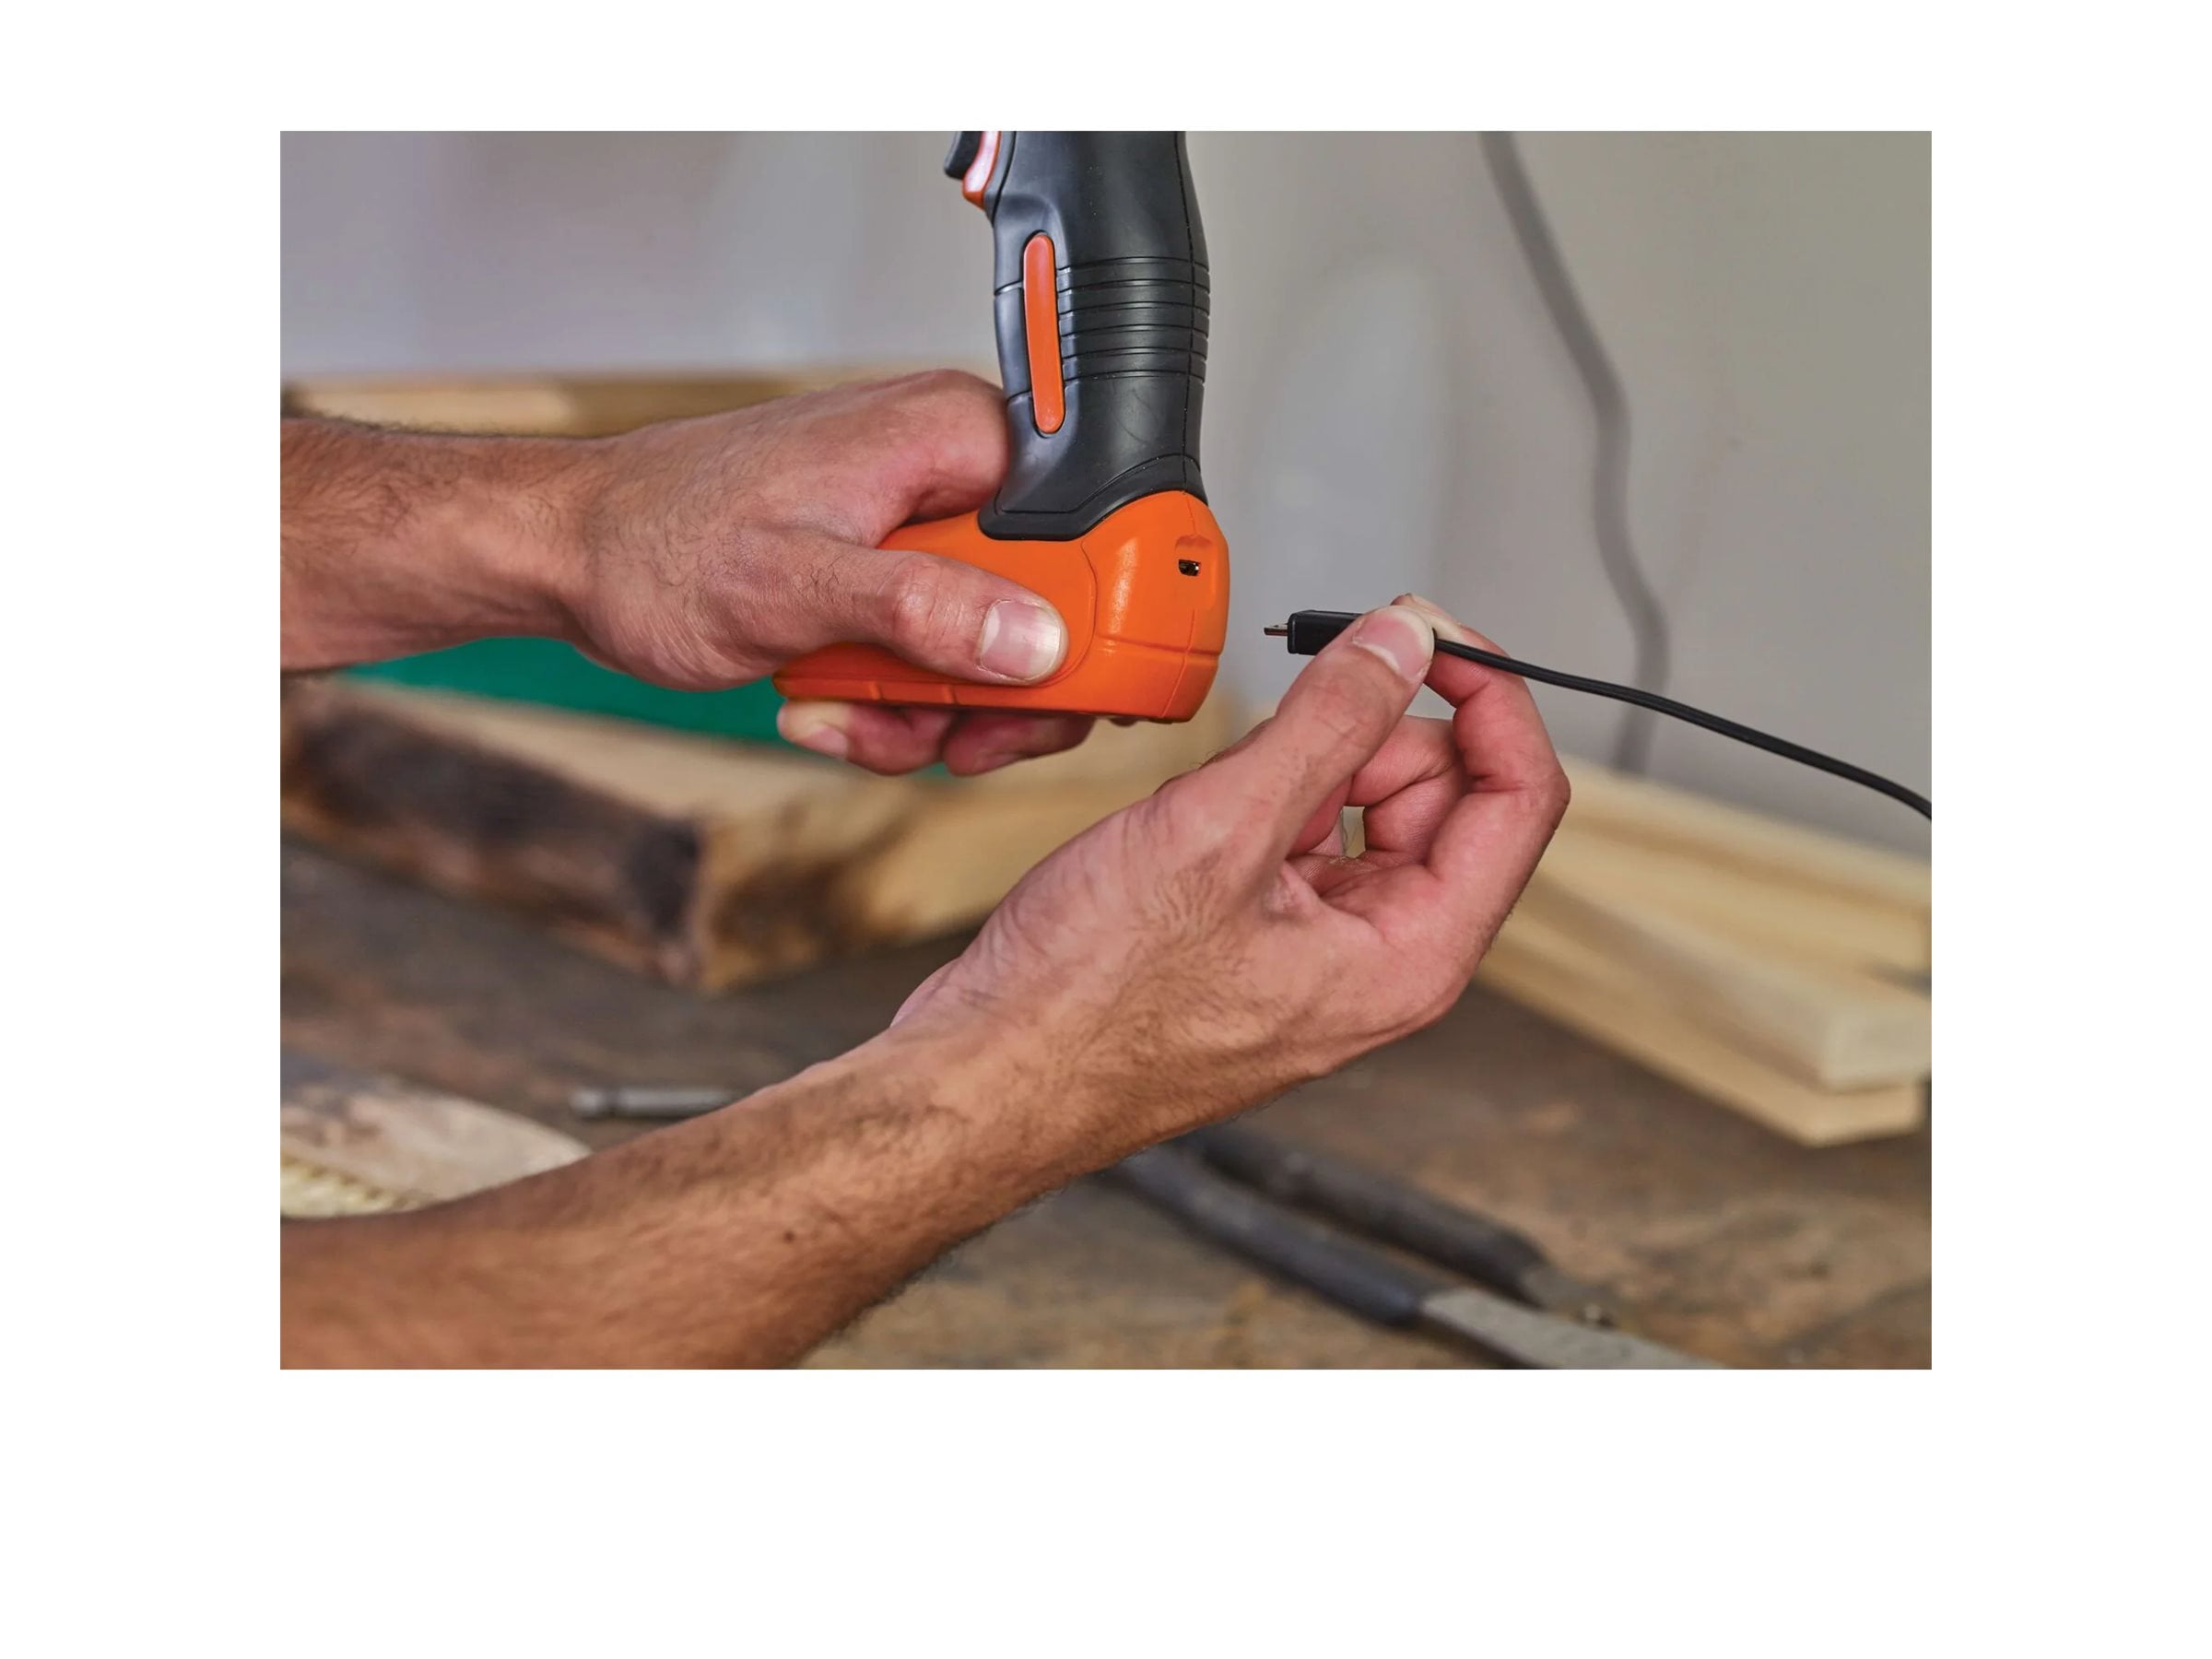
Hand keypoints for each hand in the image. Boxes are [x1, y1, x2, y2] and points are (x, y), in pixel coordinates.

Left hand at [567, 371, 1092, 775]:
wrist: (573, 558)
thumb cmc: (655, 545)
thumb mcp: (793, 584)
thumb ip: (922, 610)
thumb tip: (1036, 639)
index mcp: (954, 437)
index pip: (1099, 522)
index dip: (1097, 620)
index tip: (1053, 694)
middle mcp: (954, 473)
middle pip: (1061, 603)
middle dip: (996, 693)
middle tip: (947, 733)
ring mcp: (924, 526)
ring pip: (1001, 648)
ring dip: (931, 711)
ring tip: (853, 716)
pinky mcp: (894, 574)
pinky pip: (942, 657)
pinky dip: (894, 703)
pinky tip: (831, 706)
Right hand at [891, 595, 1570, 1149]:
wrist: (988, 1073)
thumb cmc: (1089, 1004)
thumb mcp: (1220, 829)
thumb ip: (1329, 722)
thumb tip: (1403, 642)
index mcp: (1413, 958)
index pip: (1521, 799)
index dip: (1492, 698)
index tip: (1431, 633)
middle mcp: (1384, 961)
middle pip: (1441, 794)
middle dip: (1366, 738)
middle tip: (1281, 723)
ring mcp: (1324, 952)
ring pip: (1364, 808)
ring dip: (1299, 769)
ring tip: (1209, 804)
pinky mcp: (1265, 938)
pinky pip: (1299, 836)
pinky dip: (1257, 801)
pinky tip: (1189, 823)